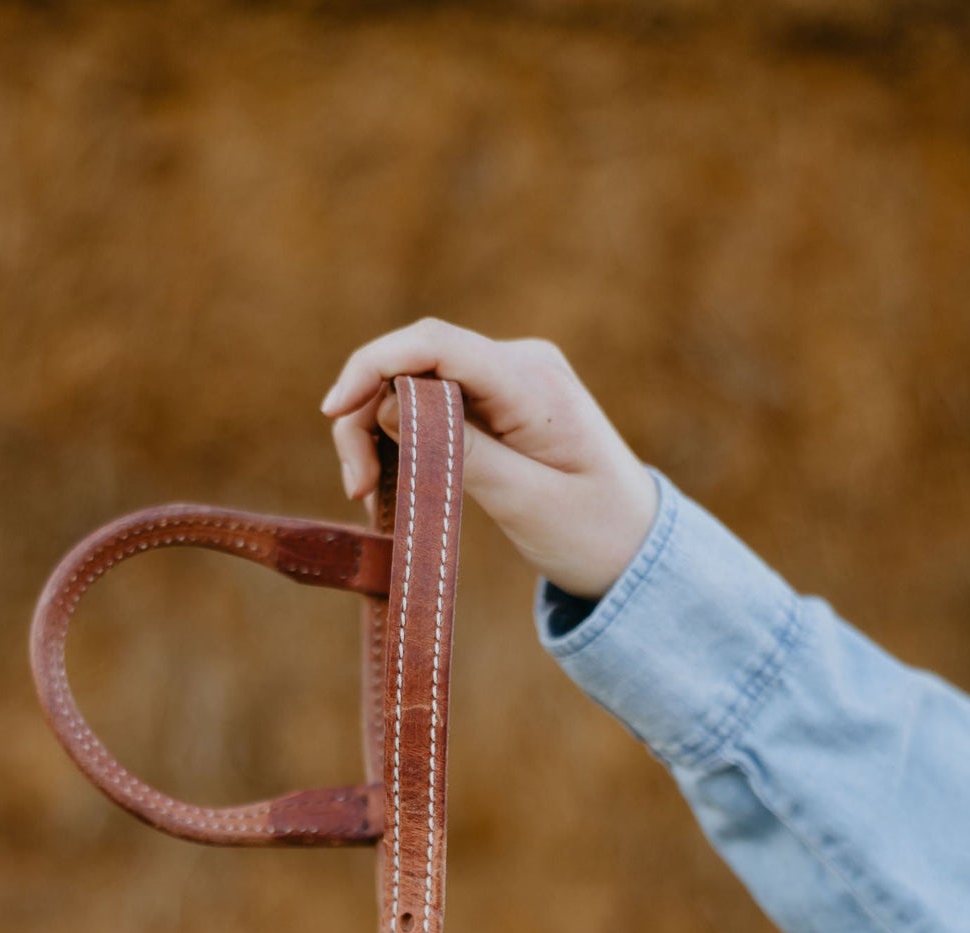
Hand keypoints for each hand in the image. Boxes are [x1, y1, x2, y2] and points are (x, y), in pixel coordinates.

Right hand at [321, 320, 658, 599]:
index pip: (434, 345)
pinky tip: (389, 482)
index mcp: (532, 381)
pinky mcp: (497, 406)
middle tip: (353, 488)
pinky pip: (432, 407)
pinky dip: (401, 440)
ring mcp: (507, 382)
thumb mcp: (524, 501)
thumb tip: (387, 407)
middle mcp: (517, 365)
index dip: (373, 367)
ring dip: (377, 431)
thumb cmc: (592, 532)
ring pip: (415, 386)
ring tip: (366, 493)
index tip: (332, 412)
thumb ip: (457, 451)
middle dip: (367, 415)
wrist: (637, 550)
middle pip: (414, 364)